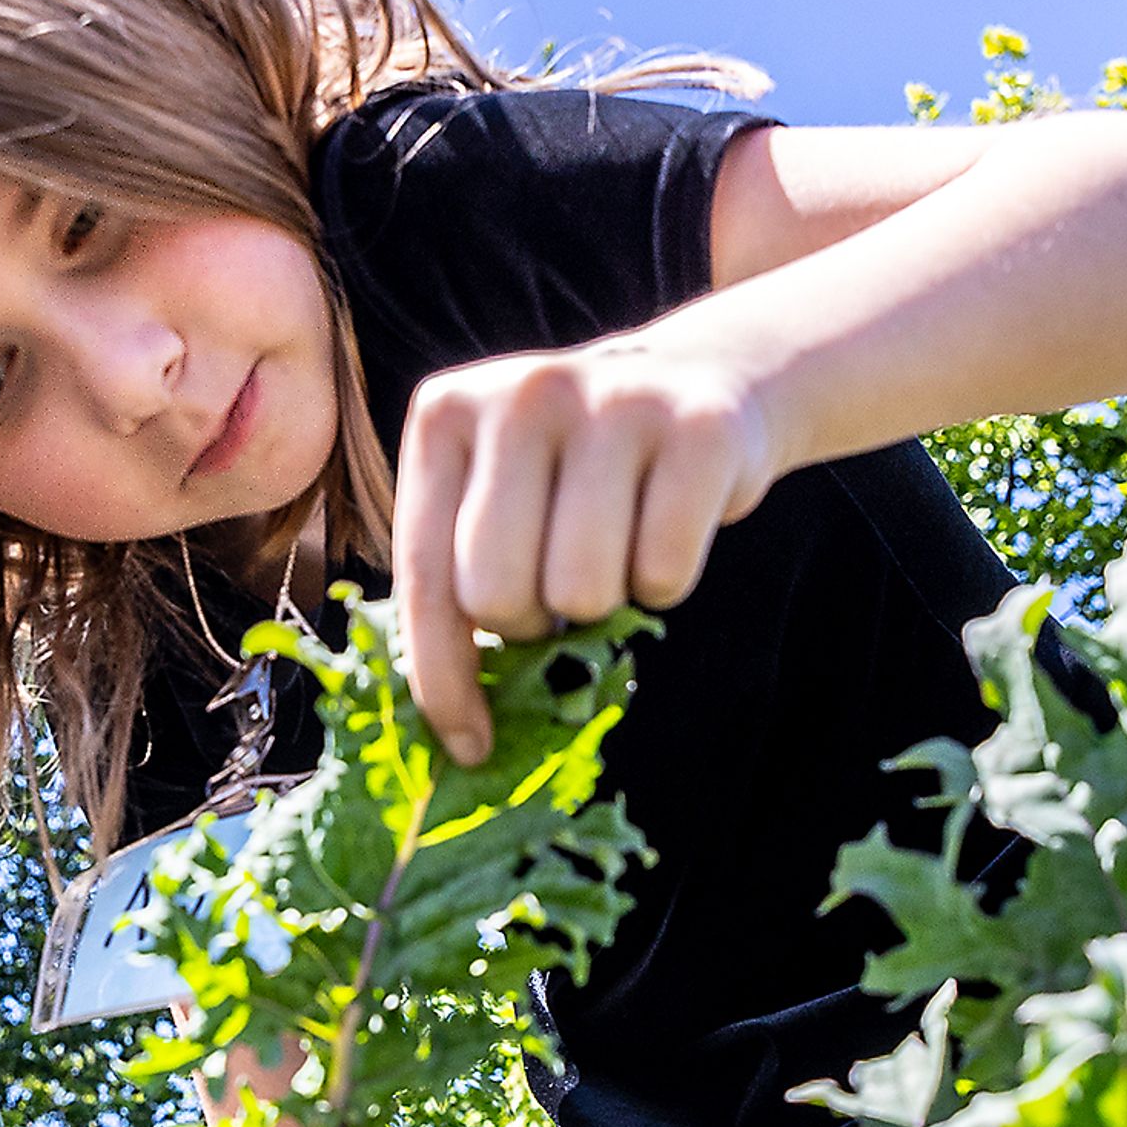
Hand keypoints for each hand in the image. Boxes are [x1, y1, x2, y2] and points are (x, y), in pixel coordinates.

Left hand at [390, 337, 779, 763]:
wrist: (700, 379)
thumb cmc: (577, 475)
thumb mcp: (498, 498)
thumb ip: (457, 579)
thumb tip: (455, 732)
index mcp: (445, 415)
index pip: (426, 577)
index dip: (443, 681)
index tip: (469, 746)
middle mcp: (521, 394)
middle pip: (499, 592)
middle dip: (533, 624)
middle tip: (560, 593)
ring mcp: (612, 400)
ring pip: (583, 591)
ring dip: (606, 602)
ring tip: (617, 548)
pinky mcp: (700, 427)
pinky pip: (664, 572)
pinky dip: (668, 582)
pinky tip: (667, 528)